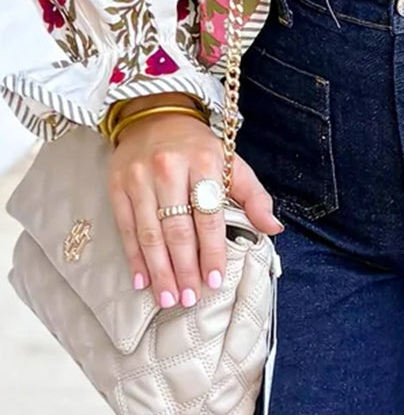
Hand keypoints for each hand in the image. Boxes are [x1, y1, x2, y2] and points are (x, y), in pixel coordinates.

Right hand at [107, 109, 282, 310]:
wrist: (155, 116)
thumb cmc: (199, 148)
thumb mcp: (232, 163)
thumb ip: (254, 196)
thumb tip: (273, 228)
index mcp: (204, 161)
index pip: (209, 215)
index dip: (212, 251)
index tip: (215, 280)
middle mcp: (169, 168)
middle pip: (177, 228)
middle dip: (184, 268)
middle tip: (189, 299)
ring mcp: (140, 177)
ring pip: (150, 233)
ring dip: (160, 270)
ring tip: (168, 298)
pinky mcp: (118, 186)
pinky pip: (126, 228)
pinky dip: (134, 257)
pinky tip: (143, 280)